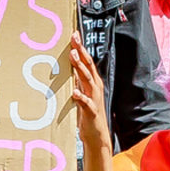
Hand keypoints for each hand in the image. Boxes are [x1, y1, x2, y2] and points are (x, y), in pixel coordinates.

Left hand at [68, 35, 110, 153]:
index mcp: (93, 83)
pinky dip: (81, 97)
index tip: (74, 34)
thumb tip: (73, 67)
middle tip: (73, 39)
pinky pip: (86, 103)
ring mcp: (94, 99)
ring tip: (72, 57)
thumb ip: (79, 81)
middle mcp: (95, 88)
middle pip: (88, 66)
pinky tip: (74, 92)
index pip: (87, 61)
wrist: (97, 137)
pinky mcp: (91, 112)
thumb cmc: (88, 116)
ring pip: (88, 80)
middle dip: (81, 52)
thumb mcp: (83, 94)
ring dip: (80, 68)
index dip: (81, 48)